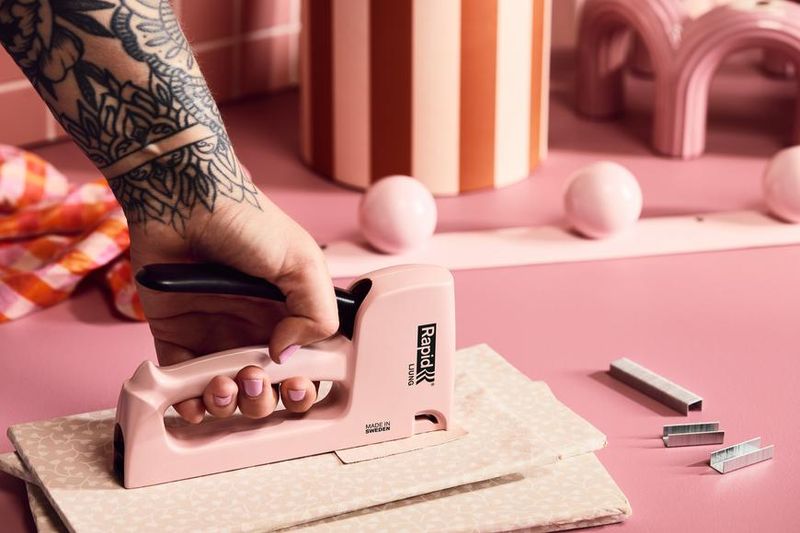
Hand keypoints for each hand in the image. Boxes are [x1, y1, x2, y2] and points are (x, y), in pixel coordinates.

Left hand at [130, 192, 338, 422]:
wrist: (185, 200)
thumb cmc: (248, 223)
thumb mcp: (302, 263)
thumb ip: (317, 313)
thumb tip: (287, 354)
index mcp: (290, 315)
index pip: (305, 367)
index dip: (302, 386)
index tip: (295, 384)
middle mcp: (254, 330)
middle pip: (267, 389)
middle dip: (264, 400)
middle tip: (255, 381)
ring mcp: (215, 335)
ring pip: (227, 393)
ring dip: (228, 404)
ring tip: (224, 385)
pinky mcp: (176, 336)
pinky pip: (182, 383)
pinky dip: (190, 401)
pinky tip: (196, 400)